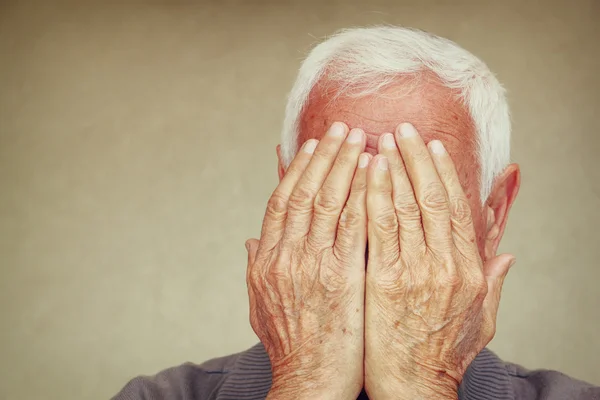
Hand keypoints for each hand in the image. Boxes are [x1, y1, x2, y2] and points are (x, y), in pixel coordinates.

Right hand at [246, 122, 370, 398]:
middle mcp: (286, 256)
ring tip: (362, 138)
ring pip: (330, 201)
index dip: (299, 168)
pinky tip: (377, 175)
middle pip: (306, 191)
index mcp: (268, 260)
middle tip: (343, 127)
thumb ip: (255, 267)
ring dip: (346, 165)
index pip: (283, 200)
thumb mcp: (260, 305)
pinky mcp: (342, 278)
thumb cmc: (291, 346)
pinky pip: (355, 226)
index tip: (314, 144)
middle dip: (327, 155)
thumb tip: (251, 239)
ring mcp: (312, 265)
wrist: (309, 383)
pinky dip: (364, 196)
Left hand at [364, 123, 514, 398]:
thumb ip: (493, 283)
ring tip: (379, 141)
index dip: (440, 172)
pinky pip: (376, 228)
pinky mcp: (383, 282)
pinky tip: (362, 174)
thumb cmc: (442, 354)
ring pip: (402, 206)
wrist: (414, 388)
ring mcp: (414, 272)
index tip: (430, 145)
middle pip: (428, 198)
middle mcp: (444, 265)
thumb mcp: (481, 320)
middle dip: (413, 158)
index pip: (453, 207)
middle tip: (401, 129)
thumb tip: (507, 256)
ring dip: (390, 169)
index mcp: (468, 270)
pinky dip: (370, 196)